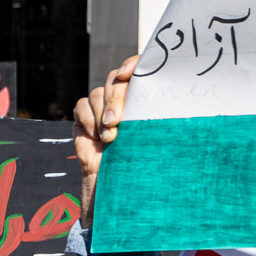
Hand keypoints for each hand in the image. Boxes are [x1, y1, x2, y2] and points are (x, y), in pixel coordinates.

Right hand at [73, 57, 137, 229]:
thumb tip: (173, 97)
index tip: (129, 73)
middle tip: (116, 123)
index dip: (134, 64)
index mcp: (147, 101)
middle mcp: (125, 101)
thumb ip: (153, 118)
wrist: (113, 192)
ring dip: (102, 114)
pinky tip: (96, 138)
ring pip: (99, 92)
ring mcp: (103, 109)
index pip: (142, 69)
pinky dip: (87, 119)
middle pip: (116, 79)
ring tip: (109, 139)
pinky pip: (82, 106)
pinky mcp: (84, 119)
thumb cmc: (142, 170)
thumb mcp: (152, 142)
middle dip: (115, 98)